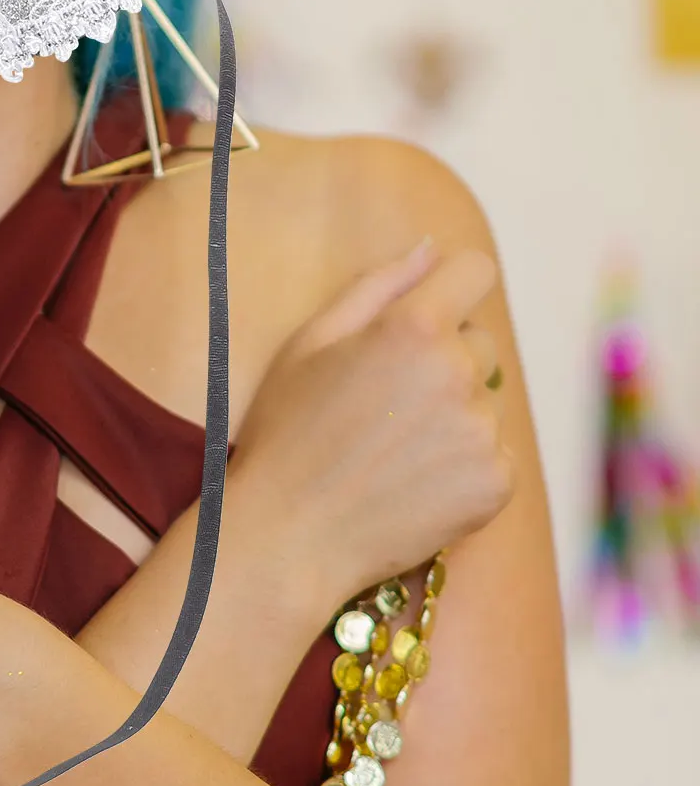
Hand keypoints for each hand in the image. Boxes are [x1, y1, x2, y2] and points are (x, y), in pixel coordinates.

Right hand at [228, 238, 514, 613]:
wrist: (291, 535)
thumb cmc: (287, 432)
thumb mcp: (309, 342)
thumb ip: (377, 285)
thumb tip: (430, 249)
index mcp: (412, 327)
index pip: (476, 271)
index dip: (452, 286)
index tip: (429, 311)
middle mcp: (458, 373)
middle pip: (479, 343)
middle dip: (444, 359)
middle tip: (384, 401)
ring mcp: (482, 431)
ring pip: (483, 402)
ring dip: (452, 416)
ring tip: (392, 450)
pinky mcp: (497, 483)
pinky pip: (495, 454)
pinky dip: (463, 465)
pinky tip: (412, 482)